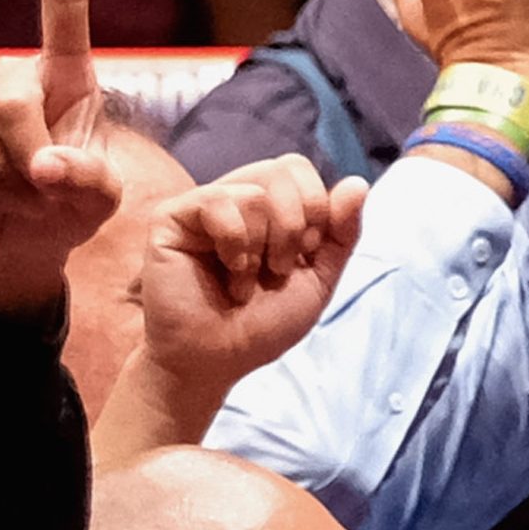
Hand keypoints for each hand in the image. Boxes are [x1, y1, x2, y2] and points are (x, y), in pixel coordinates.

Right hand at [136, 155, 368, 396]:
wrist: (216, 360)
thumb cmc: (261, 324)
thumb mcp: (318, 278)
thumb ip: (341, 232)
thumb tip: (357, 183)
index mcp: (269, 207)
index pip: (300, 170)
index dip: (316, 210)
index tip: (304, 255)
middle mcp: (236, 199)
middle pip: (283, 169)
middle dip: (294, 228)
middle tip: (277, 270)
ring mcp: (202, 207)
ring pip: (256, 193)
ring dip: (262, 248)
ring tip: (245, 281)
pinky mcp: (171, 218)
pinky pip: (218, 201)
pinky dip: (235, 242)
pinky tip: (227, 270)